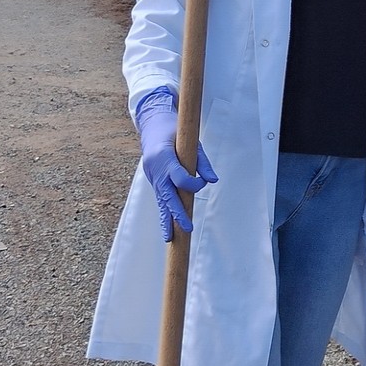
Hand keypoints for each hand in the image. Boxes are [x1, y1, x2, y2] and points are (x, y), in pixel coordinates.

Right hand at [134, 92, 216, 240]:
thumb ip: (202, 162)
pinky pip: (159, 200)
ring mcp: (153, 178)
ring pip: (160, 202)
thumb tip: (213, 180)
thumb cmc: (175, 133)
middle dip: (177, 212)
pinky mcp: (154, 182)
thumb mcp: (192, 142)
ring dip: (166, 220)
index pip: (179, 178)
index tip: (202, 182)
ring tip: (170, 238)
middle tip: (186, 227)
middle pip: (167, 195)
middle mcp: (157, 170)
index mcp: (164, 158)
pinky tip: (167, 230)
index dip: (193, 183)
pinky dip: (164, 214)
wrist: (153, 127)